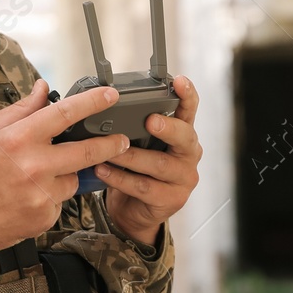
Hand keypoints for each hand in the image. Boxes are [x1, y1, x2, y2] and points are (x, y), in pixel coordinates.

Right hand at [0, 80, 127, 261]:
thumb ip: (20, 110)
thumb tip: (43, 89)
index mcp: (19, 139)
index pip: (65, 114)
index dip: (92, 103)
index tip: (111, 96)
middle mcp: (35, 166)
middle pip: (87, 151)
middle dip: (111, 144)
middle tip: (121, 140)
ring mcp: (42, 194)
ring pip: (74, 178)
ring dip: (66, 173)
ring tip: (38, 176)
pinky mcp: (46, 216)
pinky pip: (61, 200)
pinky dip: (52, 195)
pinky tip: (29, 195)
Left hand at [99, 74, 201, 247]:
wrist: (135, 211)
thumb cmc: (137, 170)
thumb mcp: (140, 144)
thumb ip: (134, 127)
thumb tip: (103, 104)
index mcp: (183, 134)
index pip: (189, 110)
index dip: (187, 95)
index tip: (179, 81)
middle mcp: (188, 154)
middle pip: (184, 137)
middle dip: (167, 128)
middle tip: (151, 121)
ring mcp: (183, 178)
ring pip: (158, 164)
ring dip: (130, 156)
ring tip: (107, 151)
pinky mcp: (172, 199)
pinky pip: (143, 186)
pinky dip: (120, 178)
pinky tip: (102, 171)